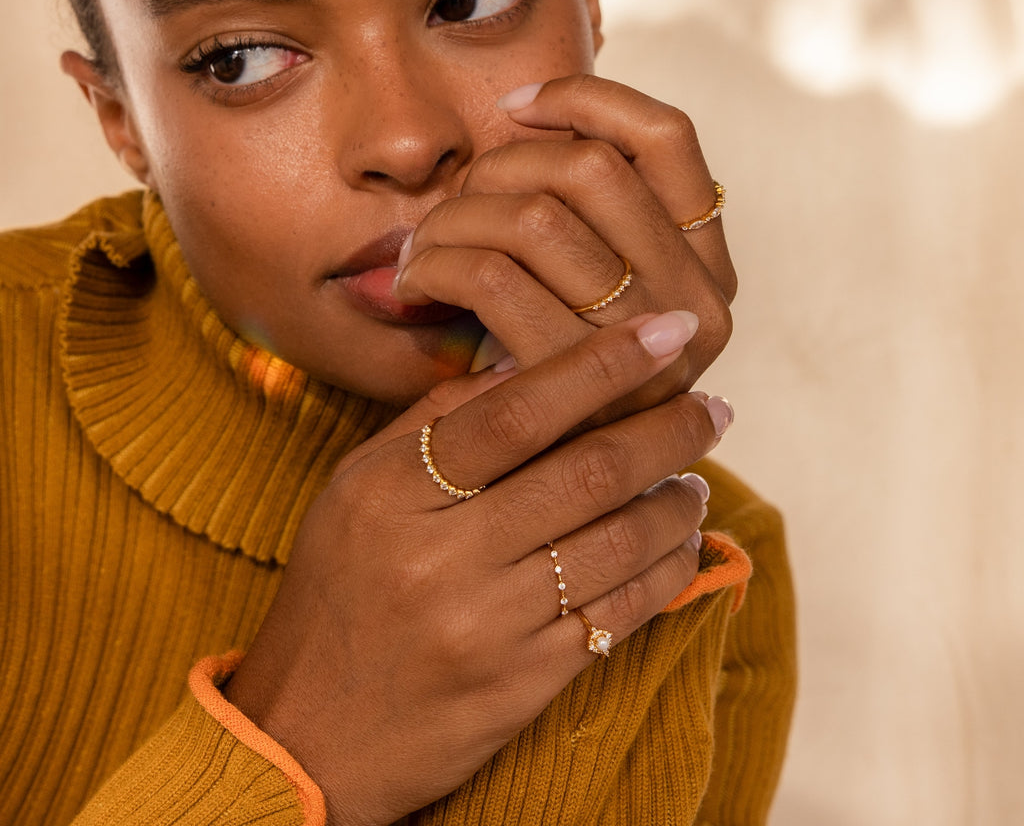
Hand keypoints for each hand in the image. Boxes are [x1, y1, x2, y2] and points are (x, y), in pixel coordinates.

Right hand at [224, 312, 727, 824]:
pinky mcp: (524, 683)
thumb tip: (528, 359)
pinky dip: (667, 569)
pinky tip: (682, 543)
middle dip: (669, 429)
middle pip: (586, 472)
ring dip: (677, 502)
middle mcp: (442, 555)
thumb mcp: (360, 487)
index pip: (517, 410)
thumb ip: (437, 417)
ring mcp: (487, 625)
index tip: (666, 331)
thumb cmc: (338, 588)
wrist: (309, 731)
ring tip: (696, 478)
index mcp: (394, 491)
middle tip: (713, 407)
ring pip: (618, 541)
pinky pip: (620, 613)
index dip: (602, 363)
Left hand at [391, 74, 735, 405]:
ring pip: (534, 216)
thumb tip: (525, 113)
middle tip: (458, 199)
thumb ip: (588, 215)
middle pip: (589, 168)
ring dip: (456, 216)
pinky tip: (416, 280)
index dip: (586, 99)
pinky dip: (436, 262)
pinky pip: (489, 275)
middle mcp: (694, 299)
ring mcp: (643, 344)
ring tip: (424, 243)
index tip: (515, 107)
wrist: (544, 499)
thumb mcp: (593, 289)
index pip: (668, 137)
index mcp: (707, 262)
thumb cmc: (552, 368)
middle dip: (501, 165)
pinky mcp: (576, 381)